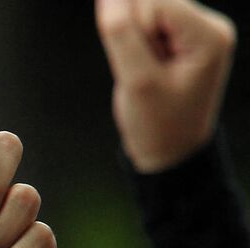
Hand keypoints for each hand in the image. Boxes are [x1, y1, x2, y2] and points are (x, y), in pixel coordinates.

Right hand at [97, 0, 236, 172]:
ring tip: (145, 68)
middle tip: (143, 68)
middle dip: (134, 32)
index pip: (155, 3)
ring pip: (145, 9)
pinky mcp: (181, 35)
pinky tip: (146, 63)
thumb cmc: (158, 123)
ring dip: (134, 37)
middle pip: (151, 2)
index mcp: (209, 36)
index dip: (132, 28)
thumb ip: (120, 33)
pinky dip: (136, 40)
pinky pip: (145, 20)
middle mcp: (209, 26)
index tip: (139, 63)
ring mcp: (196, 29)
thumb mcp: (136, 81)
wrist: (170, 150)